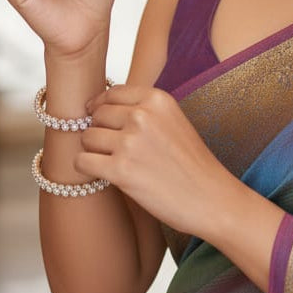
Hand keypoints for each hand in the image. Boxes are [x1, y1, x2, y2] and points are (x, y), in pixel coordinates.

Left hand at [77, 85, 224, 238]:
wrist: (210, 198)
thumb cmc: (192, 164)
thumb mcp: (173, 121)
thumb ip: (143, 110)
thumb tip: (98, 108)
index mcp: (157, 99)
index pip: (111, 93)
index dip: (101, 107)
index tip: (100, 120)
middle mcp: (142, 115)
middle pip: (96, 115)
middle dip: (100, 131)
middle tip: (113, 149)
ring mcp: (130, 142)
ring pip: (86, 137)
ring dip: (93, 151)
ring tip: (113, 163)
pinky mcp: (120, 171)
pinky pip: (81, 162)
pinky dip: (88, 170)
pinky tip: (105, 175)